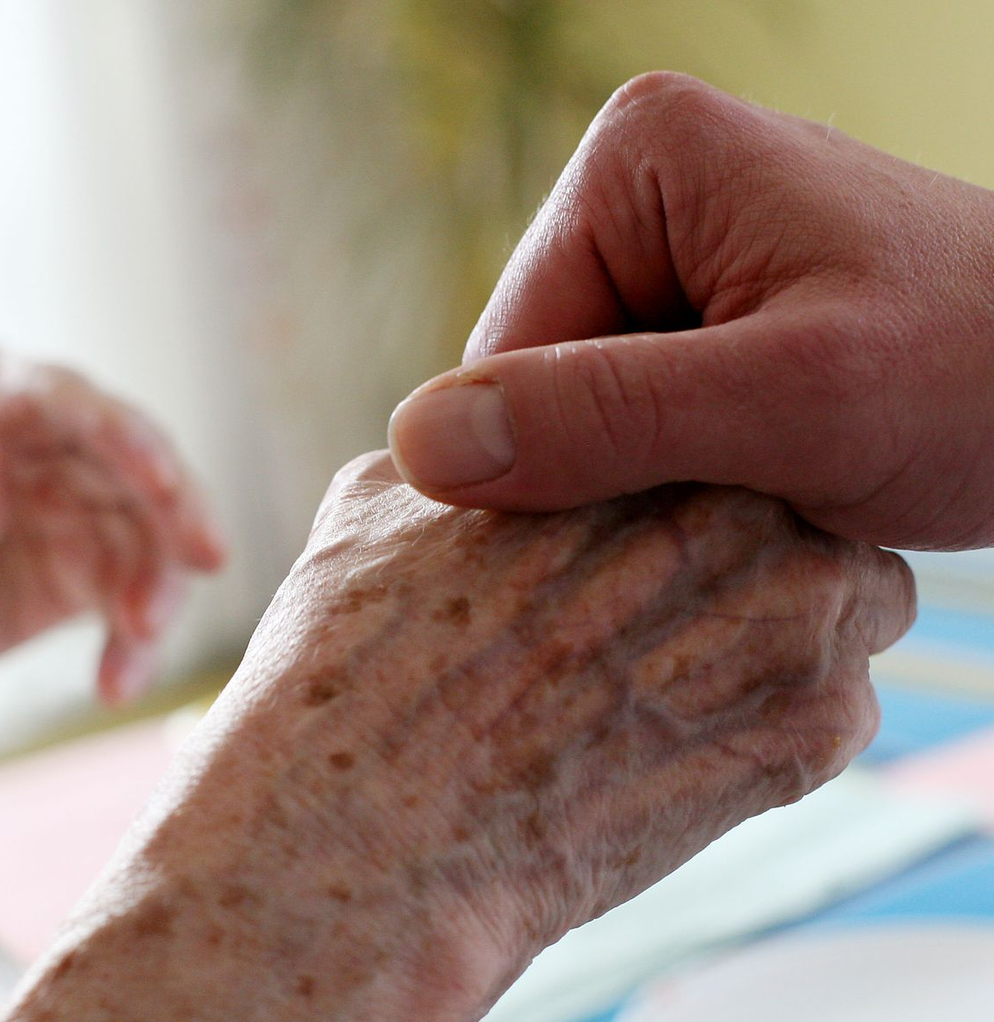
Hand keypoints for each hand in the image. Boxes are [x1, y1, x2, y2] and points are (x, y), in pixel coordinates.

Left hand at [0, 347, 223, 711]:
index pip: (64, 401)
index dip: (121, 434)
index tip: (161, 479)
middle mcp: (47, 441)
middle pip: (135, 466)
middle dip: (174, 512)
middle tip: (204, 560)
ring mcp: (77, 506)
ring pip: (151, 536)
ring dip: (160, 586)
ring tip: (140, 637)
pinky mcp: (92, 571)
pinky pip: (134, 600)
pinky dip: (136, 645)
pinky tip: (116, 684)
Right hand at [0, 457, 911, 1021]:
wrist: (338, 862)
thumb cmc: (332, 692)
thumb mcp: (375, 526)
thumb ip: (459, 468)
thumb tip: (498, 431)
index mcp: (594, 470)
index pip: (732, 410)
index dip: (724, 445)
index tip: (696, 475)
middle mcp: (679, 551)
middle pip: (818, 510)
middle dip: (775, 534)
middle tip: (711, 566)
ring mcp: (733, 663)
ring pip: (851, 612)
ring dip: (797, 625)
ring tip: (696, 653)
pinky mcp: (755, 775)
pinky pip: (826, 717)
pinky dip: (785, 716)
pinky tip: (692, 729)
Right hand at [388, 71, 993, 550]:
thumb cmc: (976, 373)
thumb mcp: (789, 402)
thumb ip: (604, 417)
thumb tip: (414, 443)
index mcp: (634, 162)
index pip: (501, 356)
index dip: (551, 465)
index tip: (645, 528)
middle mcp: (636, 197)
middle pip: (537, 391)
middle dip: (604, 478)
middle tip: (710, 523)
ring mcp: (668, 261)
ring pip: (580, 424)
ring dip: (641, 492)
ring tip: (742, 509)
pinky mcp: (697, 324)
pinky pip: (632, 428)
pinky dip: (672, 488)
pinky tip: (746, 501)